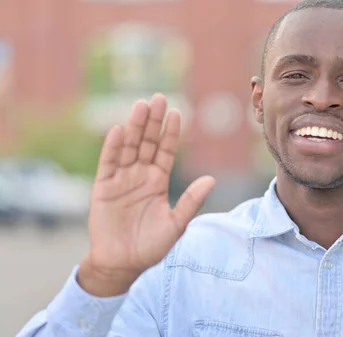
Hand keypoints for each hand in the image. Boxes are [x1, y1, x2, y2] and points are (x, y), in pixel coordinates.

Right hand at [78, 94, 214, 295]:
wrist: (123, 264)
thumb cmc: (151, 247)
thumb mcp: (176, 224)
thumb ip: (191, 201)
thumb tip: (212, 179)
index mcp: (158, 181)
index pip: (165, 151)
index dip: (170, 133)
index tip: (177, 113)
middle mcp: (140, 176)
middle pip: (147, 143)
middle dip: (153, 122)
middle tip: (158, 98)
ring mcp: (121, 180)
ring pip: (129, 147)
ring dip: (134, 127)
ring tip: (140, 106)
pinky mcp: (103, 187)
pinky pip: (108, 163)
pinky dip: (113, 147)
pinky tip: (119, 130)